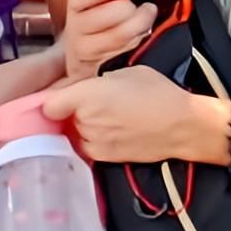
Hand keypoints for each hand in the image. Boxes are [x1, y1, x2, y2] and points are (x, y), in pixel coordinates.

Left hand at [38, 67, 216, 166]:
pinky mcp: (104, 158)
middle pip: (62, 118)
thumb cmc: (157, 92)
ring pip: (74, 133)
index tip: (65, 96)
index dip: (55, 99)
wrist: (182, 126)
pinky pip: (87, 147)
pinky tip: (112, 132)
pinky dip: (93, 141)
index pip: (48, 104)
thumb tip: (82, 88)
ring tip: (107, 119)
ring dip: (82, 127)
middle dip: (71, 111)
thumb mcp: (125, 72)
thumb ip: (96, 81)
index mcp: (87, 96)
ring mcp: (93, 142)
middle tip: (93, 103)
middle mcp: (85, 121)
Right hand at [64, 0, 155, 81]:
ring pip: (116, 38)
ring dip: (138, 25)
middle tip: (140, 5)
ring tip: (147, 15)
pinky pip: (124, 54)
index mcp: (76, 8)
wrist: (88, 55)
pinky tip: (141, 34)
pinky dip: (138, 41)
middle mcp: (76, 31)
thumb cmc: (99, 19)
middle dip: (126, 10)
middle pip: (98, 19)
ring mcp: (87, 52)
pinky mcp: (99, 69)